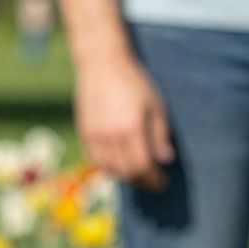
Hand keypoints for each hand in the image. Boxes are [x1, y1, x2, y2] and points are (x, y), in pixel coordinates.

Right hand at [74, 50, 174, 190]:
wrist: (102, 65)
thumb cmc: (134, 82)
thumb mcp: (155, 104)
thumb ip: (160, 133)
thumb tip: (165, 159)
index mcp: (131, 128)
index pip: (143, 166)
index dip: (154, 179)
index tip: (163, 183)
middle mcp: (110, 135)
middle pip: (126, 171)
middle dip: (142, 180)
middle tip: (153, 181)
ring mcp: (94, 135)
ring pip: (109, 169)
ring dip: (125, 175)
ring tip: (139, 173)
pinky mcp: (83, 133)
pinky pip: (95, 160)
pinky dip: (108, 167)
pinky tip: (119, 164)